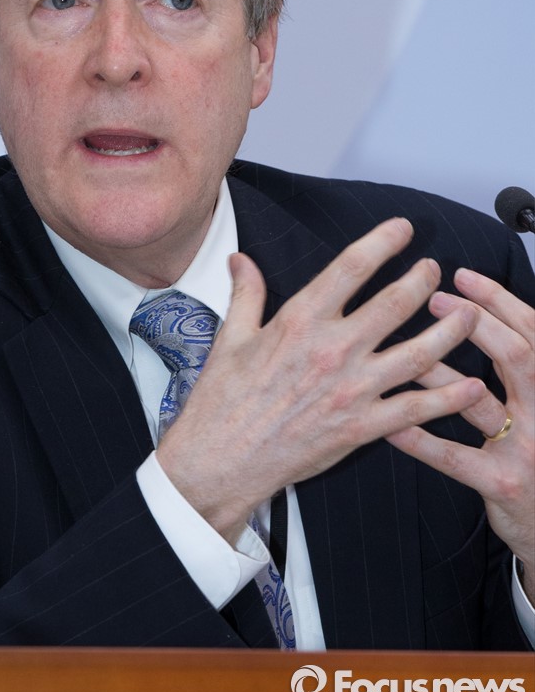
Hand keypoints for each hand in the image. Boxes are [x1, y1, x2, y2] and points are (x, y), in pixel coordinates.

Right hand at [157, 217, 484, 543]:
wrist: (221, 461)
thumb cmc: (222, 403)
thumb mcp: (230, 338)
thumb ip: (245, 293)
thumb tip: (240, 260)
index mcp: (299, 321)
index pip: (352, 266)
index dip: (383, 241)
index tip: (402, 229)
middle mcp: (332, 350)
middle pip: (396, 303)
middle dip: (423, 279)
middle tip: (434, 269)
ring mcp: (351, 390)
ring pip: (418, 353)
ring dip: (451, 330)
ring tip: (468, 314)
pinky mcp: (361, 427)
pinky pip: (415, 409)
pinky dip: (449, 397)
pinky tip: (471, 384)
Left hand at [387, 269, 534, 602]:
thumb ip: (520, 368)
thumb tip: (482, 315)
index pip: (531, 332)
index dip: (500, 301)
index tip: (464, 277)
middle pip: (517, 356)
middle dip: (474, 322)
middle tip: (432, 299)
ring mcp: (526, 449)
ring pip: (480, 402)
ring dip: (439, 372)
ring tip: (402, 350)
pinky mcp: (502, 483)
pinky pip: (455, 457)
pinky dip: (421, 439)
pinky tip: (391, 425)